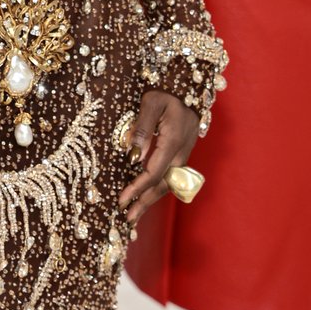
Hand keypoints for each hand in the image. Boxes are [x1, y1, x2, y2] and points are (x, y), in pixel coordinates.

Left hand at [118, 90, 199, 225]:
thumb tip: (133, 155)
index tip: (121, 201)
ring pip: (167, 185)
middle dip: (144, 203)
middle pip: (162, 186)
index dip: (136, 189)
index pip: (152, 173)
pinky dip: (157, 190)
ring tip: (135, 215)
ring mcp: (183, 156)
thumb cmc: (166, 92)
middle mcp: (180, 154)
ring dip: (151, 200)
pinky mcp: (181, 155)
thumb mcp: (151, 103)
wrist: (189, 89)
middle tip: (127, 220)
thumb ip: (142, 128)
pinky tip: (147, 197)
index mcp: (172, 143)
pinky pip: (169, 178)